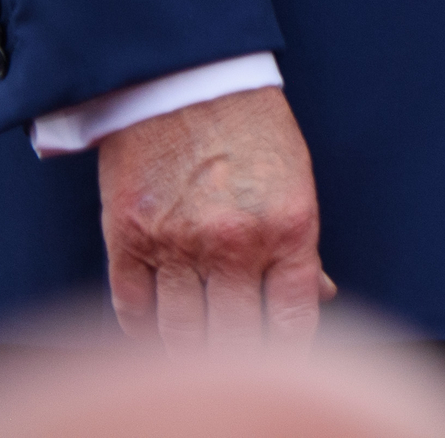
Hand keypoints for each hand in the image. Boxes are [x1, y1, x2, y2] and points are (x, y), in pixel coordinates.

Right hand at [97, 87, 328, 345]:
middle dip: (237, 362)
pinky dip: (144, 332)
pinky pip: (132, 313)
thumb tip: (317, 298)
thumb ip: (300, 246)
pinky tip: (157, 332)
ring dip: (188, 353)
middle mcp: (235, 242)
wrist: (184, 77)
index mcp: (289, 228)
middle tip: (236, 366)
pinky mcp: (127, 239)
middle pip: (234, 343)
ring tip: (196, 353)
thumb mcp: (295, 181)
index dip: (288, 354)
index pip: (293, 322)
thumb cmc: (249, 129)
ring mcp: (177, 244)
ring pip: (179, 337)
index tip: (283, 367)